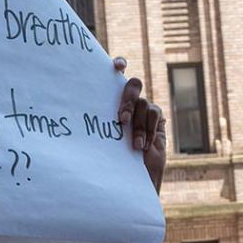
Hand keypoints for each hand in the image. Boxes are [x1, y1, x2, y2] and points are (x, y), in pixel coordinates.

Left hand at [113, 57, 165, 192]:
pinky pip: (154, 114)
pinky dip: (148, 129)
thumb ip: (102, 123)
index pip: (116, 76)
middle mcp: (130, 102)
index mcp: (112, 101)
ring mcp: (145, 110)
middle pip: (133, 85)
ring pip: (143, 103)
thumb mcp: (104, 139)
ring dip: (138, 124)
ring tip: (134, 144)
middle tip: (122, 119)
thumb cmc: (113, 160)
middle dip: (128, 99)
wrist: (136, 177)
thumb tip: (84, 113)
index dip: (120, 65)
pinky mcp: (158, 120)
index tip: (117, 66)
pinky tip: (143, 145)